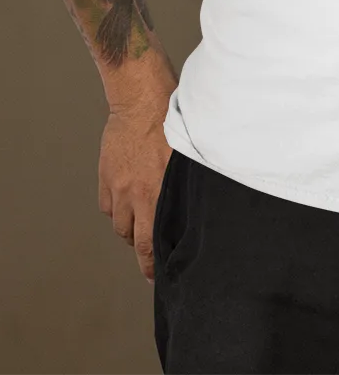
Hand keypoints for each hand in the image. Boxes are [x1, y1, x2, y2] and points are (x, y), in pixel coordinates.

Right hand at [99, 91, 173, 282]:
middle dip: (142, 253)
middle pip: (134, 238)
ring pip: (121, 224)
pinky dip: (118, 210)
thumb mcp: (190, 155)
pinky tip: (130, 205)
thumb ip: (187, 184)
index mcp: (160, 190)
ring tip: (144, 224)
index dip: (151, 265)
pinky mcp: (106, 176)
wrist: (143, 98)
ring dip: (131, 228)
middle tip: (151, 260)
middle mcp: (136, 193)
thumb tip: (195, 206)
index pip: (152, 242)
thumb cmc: (175, 120)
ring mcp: (118, 186)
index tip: (155, 277)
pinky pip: (108, 207)